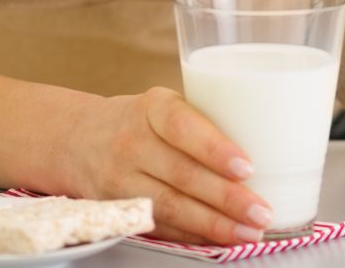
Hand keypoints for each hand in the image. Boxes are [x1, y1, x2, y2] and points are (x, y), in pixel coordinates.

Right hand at [69, 88, 272, 244]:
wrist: (76, 139)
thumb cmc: (140, 120)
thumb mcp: (164, 105)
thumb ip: (202, 122)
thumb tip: (268, 144)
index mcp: (152, 107)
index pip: (182, 126)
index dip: (214, 148)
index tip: (246, 166)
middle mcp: (132, 142)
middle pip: (181, 174)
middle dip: (226, 198)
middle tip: (262, 212)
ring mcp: (120, 180)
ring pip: (171, 207)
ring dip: (214, 225)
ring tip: (249, 232)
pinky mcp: (118, 210)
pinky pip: (161, 227)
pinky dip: (193, 236)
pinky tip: (220, 239)